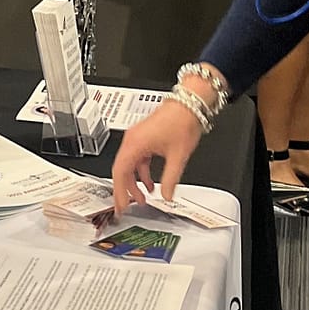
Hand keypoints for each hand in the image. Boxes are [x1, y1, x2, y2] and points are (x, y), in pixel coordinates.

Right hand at [111, 99, 202, 213]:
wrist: (189, 103)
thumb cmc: (181, 121)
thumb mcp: (178, 156)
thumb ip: (171, 180)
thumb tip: (167, 196)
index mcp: (135, 143)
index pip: (120, 172)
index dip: (119, 192)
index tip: (120, 206)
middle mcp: (132, 139)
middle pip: (121, 170)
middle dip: (125, 190)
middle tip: (127, 206)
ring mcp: (137, 138)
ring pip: (129, 165)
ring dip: (134, 182)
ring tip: (142, 197)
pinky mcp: (144, 137)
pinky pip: (137, 159)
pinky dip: (141, 173)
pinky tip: (150, 182)